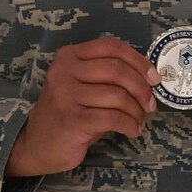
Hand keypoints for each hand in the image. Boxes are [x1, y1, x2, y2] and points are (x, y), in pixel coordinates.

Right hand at [6, 37, 157, 177]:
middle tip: (149, 105)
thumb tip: (149, 79)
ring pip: (118, 95)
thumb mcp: (83, 86)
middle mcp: (65, 71)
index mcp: (69, 55)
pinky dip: (129, 125)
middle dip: (141, 88)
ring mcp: (66, 95)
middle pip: (117, 70)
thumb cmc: (67, 113)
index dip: (139, 61)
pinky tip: (132, 131)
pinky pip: (113, 117)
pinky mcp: (72, 120)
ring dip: (136, 111)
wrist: (37, 144)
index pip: (112, 47)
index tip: (154, 78)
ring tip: (138, 120)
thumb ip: (108, 76)